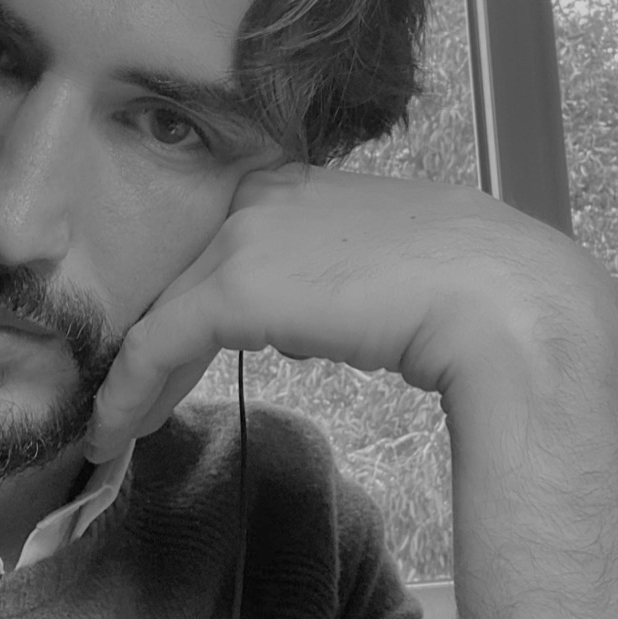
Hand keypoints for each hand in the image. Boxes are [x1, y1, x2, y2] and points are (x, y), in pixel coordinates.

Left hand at [87, 162, 617, 618]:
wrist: (503, 301)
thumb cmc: (470, 290)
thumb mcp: (382, 270)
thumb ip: (329, 282)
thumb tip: (299, 323)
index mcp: (300, 185)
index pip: (219, 249)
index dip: (186, 309)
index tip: (172, 362)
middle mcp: (261, 196)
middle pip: (181, 280)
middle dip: (155, 348)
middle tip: (130, 402)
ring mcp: (244, 236)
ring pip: (160, 313)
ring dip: (136, 379)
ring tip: (114, 428)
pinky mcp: (233, 286)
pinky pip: (156, 345)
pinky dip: (129, 392)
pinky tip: (113, 433)